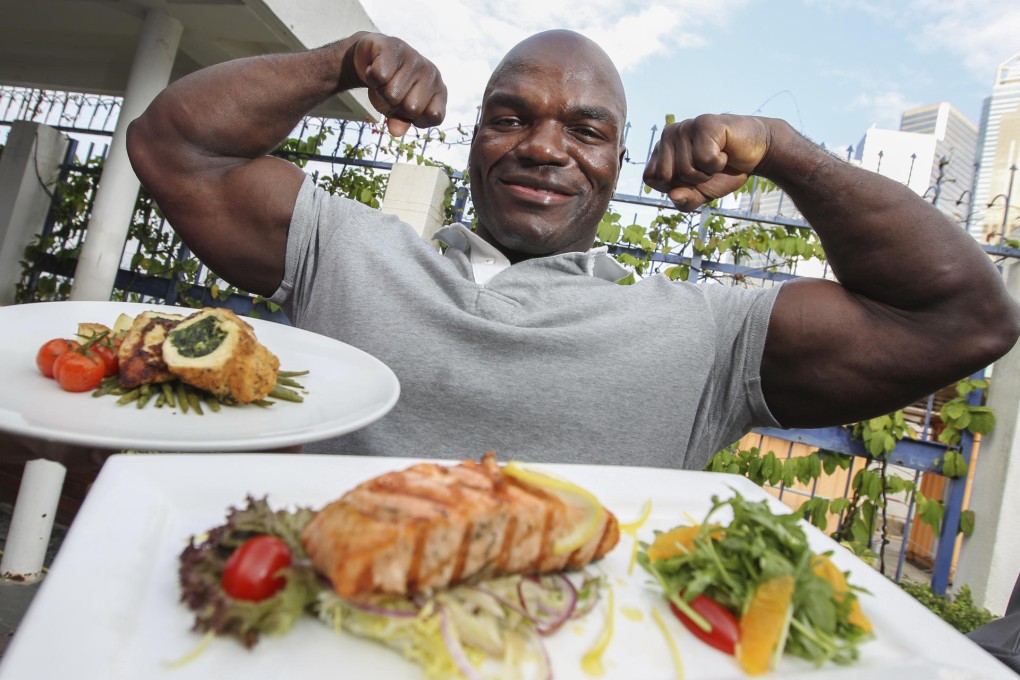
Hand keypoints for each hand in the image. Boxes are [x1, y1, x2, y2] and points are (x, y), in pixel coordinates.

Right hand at [346, 33, 446, 135]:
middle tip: (391, 92)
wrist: (372, 58)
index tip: (407, 110)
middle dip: (395, 106)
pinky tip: (374, 69)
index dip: (416, 120)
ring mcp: (415, 58)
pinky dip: (371, 77)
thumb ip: (401, 122)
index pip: (435, 117)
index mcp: (439, 91)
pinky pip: (379, 76)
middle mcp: (432, 74)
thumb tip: (396, 131)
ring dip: (380, 91)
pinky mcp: (394, 47)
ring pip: (391, 94)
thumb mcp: (397, 111)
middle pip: (411, 108)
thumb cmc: (391, 88)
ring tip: (384, 80)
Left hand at [642, 114, 772, 210]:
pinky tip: (724, 151)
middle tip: (705, 168)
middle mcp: (668, 135)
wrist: (756, 153)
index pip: (650, 178)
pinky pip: (704, 159)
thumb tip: (673, 196)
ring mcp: (684, 127)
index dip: (672, 187)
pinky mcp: (704, 123)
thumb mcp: (702, 194)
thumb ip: (685, 201)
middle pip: (665, 176)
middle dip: (689, 182)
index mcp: (661, 151)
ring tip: (717, 158)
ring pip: (685, 169)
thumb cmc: (724, 171)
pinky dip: (719, 163)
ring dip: (707, 172)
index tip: (691, 178)